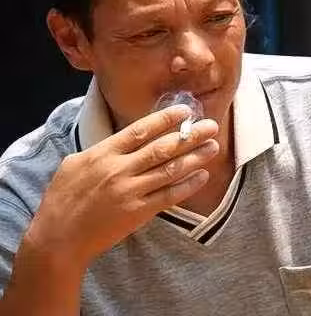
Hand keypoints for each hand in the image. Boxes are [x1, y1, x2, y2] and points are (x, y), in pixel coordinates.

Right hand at [24, 105, 218, 269]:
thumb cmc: (63, 199)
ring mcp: (130, 191)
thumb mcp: (75, 164)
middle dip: (189, 135)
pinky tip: (202, 176)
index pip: (140, 131)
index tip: (186, 111)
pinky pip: (168, 196)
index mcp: (103, 154)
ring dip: (195, 157)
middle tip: (211, 126)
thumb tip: (126, 138)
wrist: (58, 238)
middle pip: (162, 148)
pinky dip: (187, 185)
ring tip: (213, 147)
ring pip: (170, 170)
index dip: (165, 119)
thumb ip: (102, 150)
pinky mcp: (138, 212)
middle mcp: (119, 170)